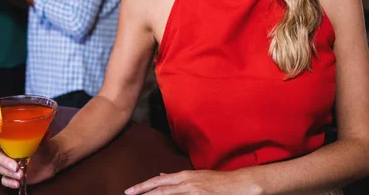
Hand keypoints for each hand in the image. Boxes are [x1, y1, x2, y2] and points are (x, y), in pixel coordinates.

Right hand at [0, 134, 58, 188]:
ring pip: (1, 171)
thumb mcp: (43, 142)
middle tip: (17, 169)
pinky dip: (9, 183)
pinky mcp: (13, 176)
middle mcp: (8, 155)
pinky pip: (5, 180)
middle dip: (6, 167)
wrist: (50, 159)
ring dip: (10, 175)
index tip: (15, 162)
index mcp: (10, 145)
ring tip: (21, 176)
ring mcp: (10, 166)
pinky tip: (17, 183)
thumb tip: (46, 133)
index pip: (0, 151)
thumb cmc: (44, 147)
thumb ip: (41, 138)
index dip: (3, 158)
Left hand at [124, 170, 261, 194]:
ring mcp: (194, 193)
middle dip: (143, 194)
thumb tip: (159, 176)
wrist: (238, 184)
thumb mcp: (194, 175)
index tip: (130, 191)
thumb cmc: (216, 180)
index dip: (143, 186)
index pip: (158, 182)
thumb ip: (176, 178)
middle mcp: (187, 183)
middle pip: (160, 190)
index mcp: (184, 176)